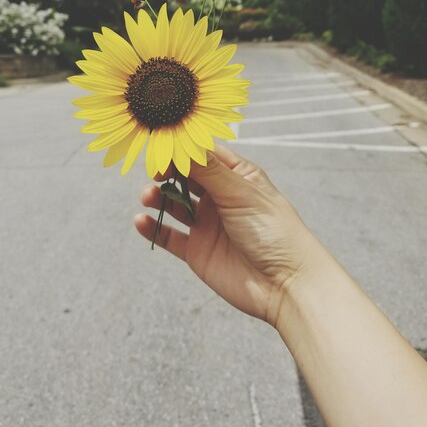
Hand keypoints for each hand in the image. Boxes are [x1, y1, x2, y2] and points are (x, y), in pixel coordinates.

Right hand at [135, 145, 315, 326]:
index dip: (183, 149)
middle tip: (154, 172)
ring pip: (174, 205)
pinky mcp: (197, 251)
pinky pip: (169, 236)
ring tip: (147, 196)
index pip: (204, 155)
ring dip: (157, 198)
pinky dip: (153, 228)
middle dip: (167, 172)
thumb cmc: (273, 230)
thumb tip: (183, 142)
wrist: (285, 284)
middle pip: (185, 177)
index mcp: (237, 177)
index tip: (163, 147)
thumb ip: (208, 170)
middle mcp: (220, 198)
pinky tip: (141, 221)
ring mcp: (207, 224)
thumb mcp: (241, 193)